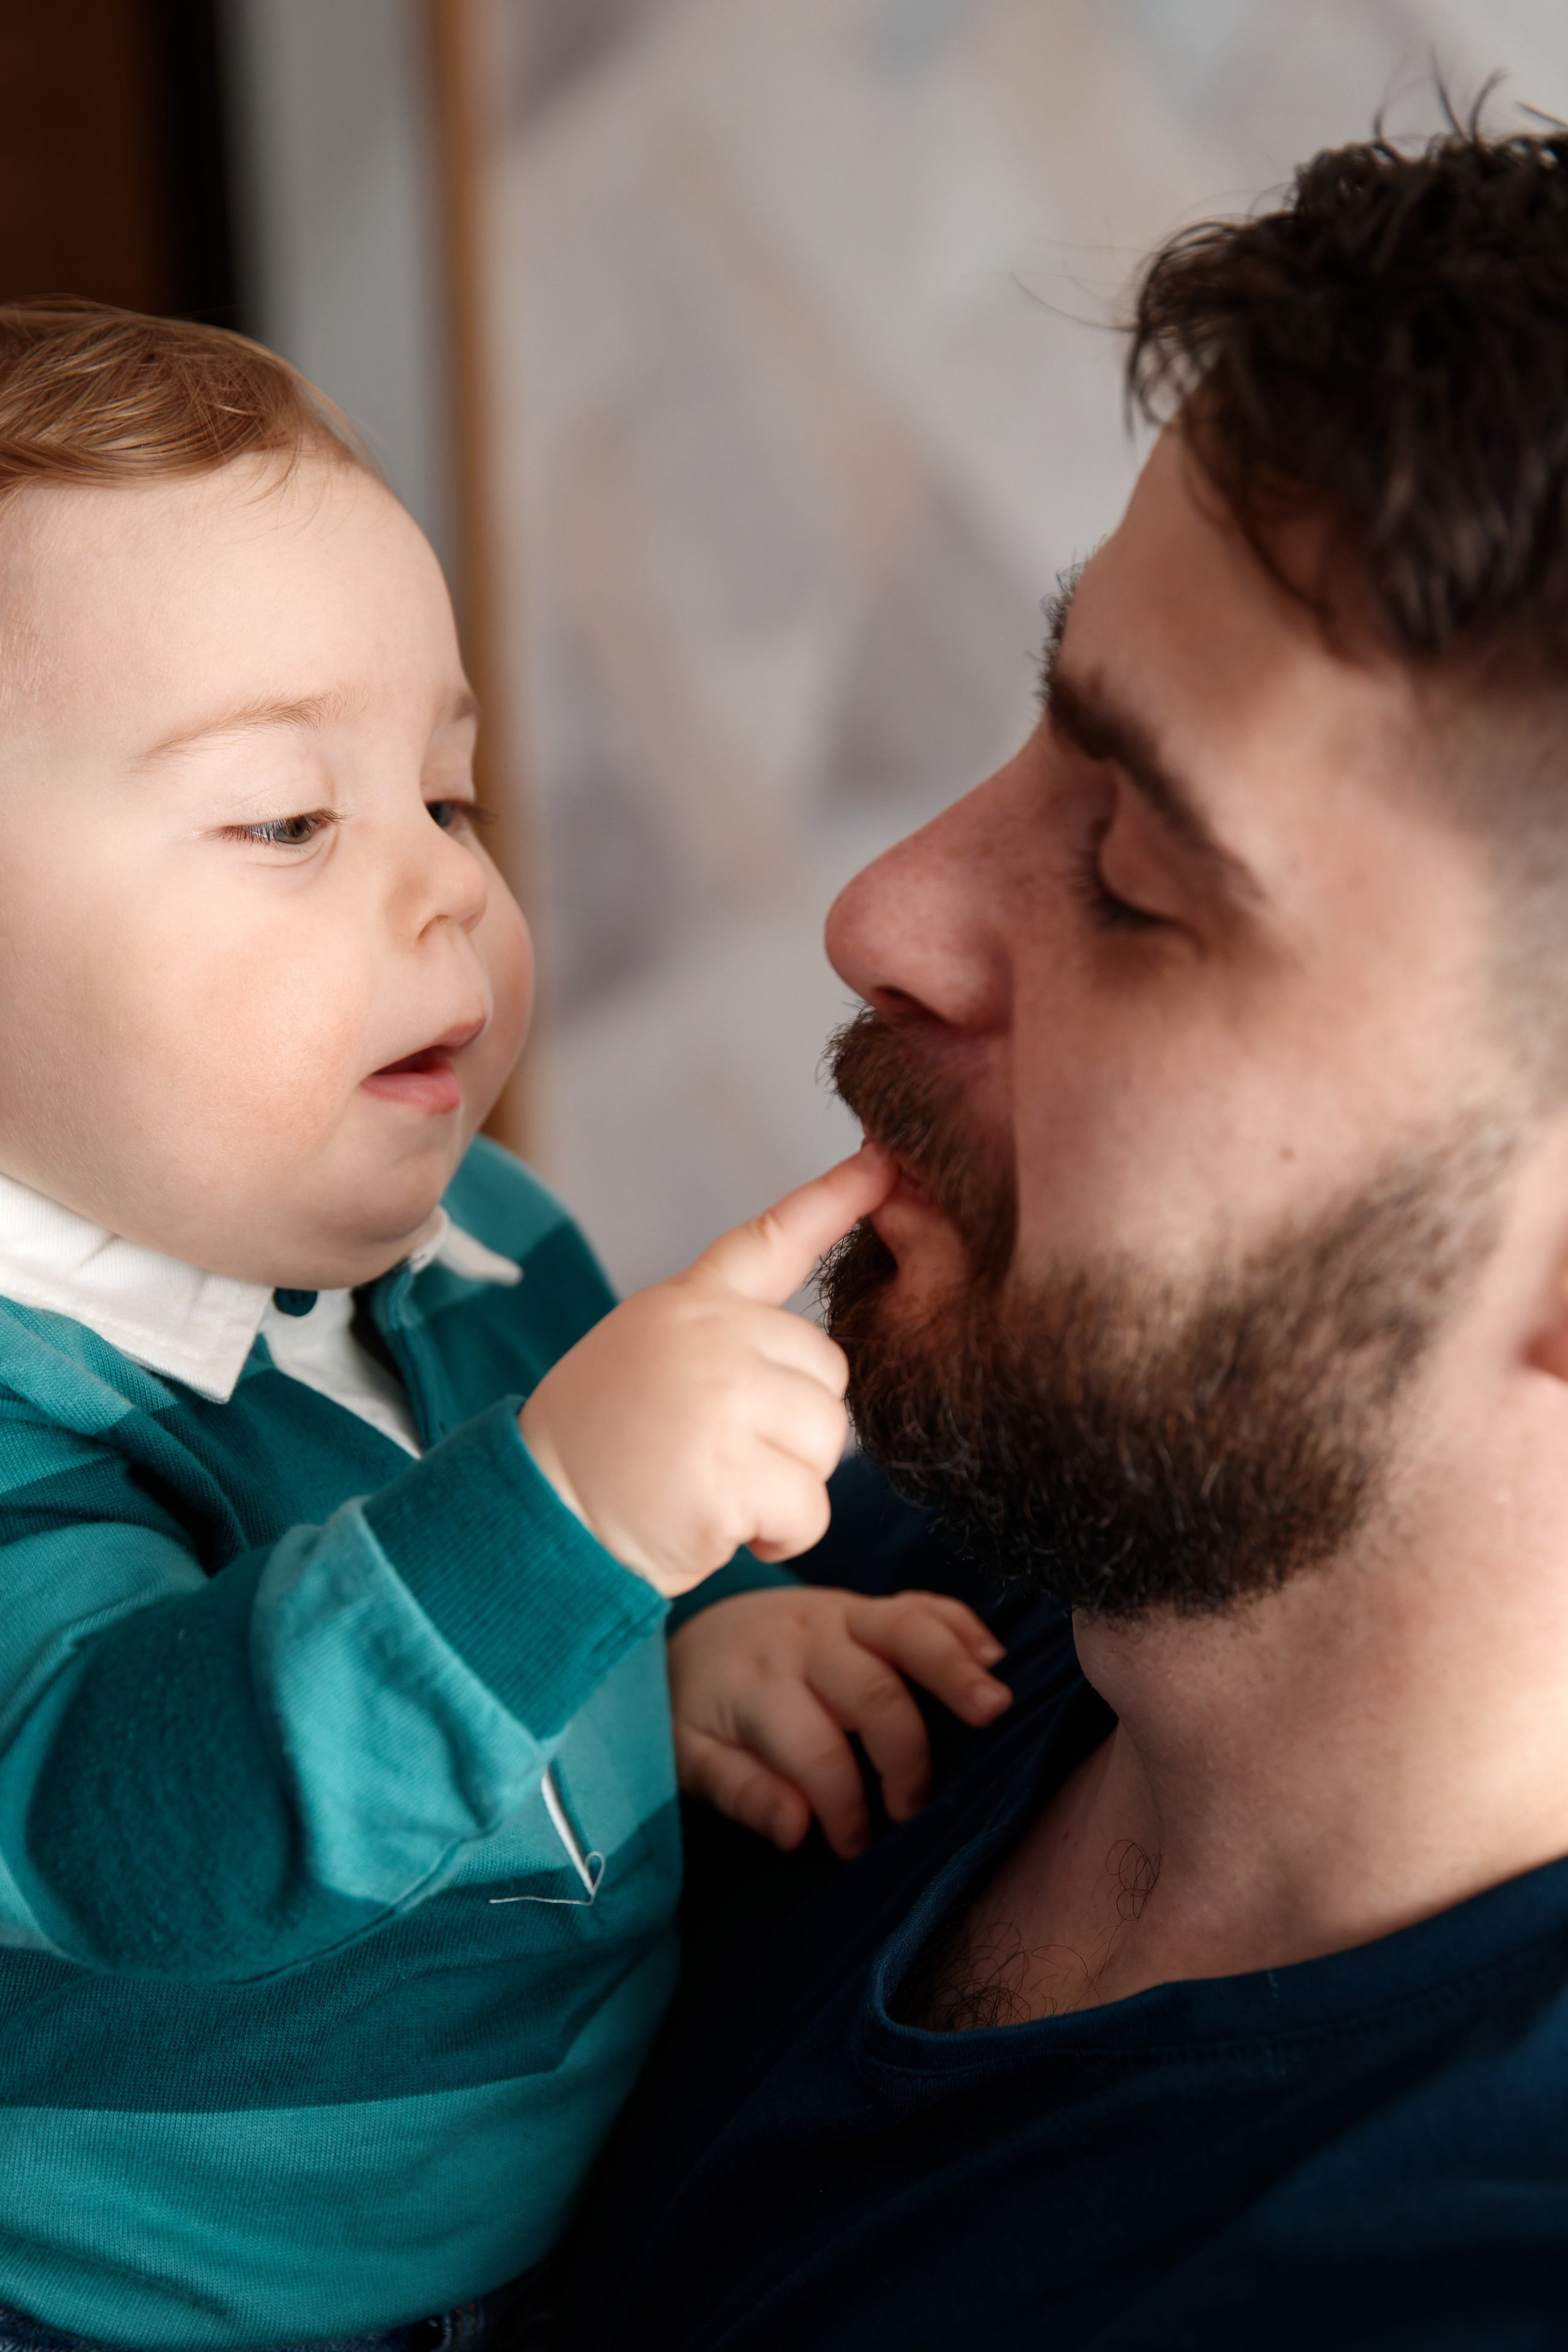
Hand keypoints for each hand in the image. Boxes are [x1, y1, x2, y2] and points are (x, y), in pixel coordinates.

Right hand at [518, 1145, 895, 1596]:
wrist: (537, 1515)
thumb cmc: (600, 1450)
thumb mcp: (647, 1356)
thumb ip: (722, 1340)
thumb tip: (811, 1368)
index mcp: (689, 1303)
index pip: (773, 1239)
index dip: (836, 1198)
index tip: (885, 1163)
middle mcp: (712, 1337)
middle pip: (829, 1374)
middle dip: (795, 1429)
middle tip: (723, 1455)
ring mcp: (723, 1401)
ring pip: (828, 1441)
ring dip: (789, 1485)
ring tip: (717, 1491)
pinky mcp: (732, 1474)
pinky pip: (810, 1508)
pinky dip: (779, 1535)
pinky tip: (722, 1529)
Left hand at [667, 1585, 1012, 1858]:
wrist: (695, 1630)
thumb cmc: (698, 1707)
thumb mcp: (691, 1756)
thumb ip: (740, 1792)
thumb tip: (797, 1829)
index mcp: (757, 1684)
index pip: (815, 1751)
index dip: (843, 1806)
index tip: (856, 1847)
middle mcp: (804, 1641)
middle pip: (872, 1690)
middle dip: (905, 1755)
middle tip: (916, 1810)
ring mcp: (840, 1613)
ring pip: (907, 1631)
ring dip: (955, 1669)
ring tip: (995, 1708)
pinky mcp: (866, 1604)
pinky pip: (922, 1604)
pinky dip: (961, 1627)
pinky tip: (992, 1659)